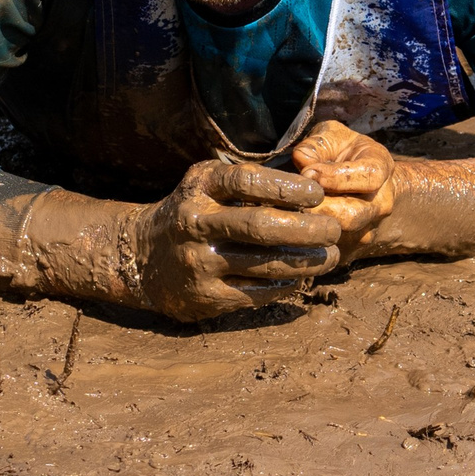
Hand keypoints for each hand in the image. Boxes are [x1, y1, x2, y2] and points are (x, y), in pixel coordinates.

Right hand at [130, 160, 338, 320]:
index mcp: (199, 187)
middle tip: (333, 229)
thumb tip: (308, 180)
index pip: (247, 181)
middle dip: (306, 228)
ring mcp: (198, 262)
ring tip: (330, 256)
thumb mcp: (206, 183)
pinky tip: (300, 277)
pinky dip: (283, 285)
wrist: (141, 255)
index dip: (287, 186)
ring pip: (263, 264)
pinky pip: (255, 293)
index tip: (318, 193)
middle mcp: (195, 223)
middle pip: (260, 226)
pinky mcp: (204, 296)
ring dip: (305, 262)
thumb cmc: (192, 211)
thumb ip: (246, 180)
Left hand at [291, 120, 397, 249]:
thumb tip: (301, 159)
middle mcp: (379, 205)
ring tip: (286, 214)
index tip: (308, 172)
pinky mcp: (348, 252)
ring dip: (310, 227)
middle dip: (319, 209)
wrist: (367, 185)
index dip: (336, 177)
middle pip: (353, 216)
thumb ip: (319, 143)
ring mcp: (366, 231)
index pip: (368, 177)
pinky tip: (286, 230)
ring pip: (338, 238)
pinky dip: (303, 243)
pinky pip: (325, 254)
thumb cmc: (347, 154)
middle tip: (291, 200)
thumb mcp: (336, 136)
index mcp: (381, 170)